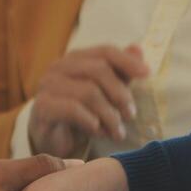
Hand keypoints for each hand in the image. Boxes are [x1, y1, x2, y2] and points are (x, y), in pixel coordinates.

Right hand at [28, 45, 148, 156]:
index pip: (105, 51)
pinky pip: (72, 109)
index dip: (127, 61)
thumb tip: (138, 49)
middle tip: (131, 115)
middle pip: (98, 69)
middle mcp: (59, 67)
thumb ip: (120, 72)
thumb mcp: (105, 93)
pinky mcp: (43, 107)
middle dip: (120, 94)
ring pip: (88, 92)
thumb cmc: (80, 115)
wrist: (51, 141)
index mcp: (75, 59)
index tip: (147, 74)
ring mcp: (48, 86)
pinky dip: (91, 121)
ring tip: (117, 132)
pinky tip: (99, 132)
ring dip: (109, 115)